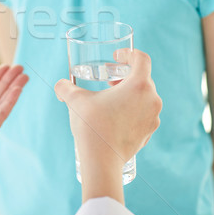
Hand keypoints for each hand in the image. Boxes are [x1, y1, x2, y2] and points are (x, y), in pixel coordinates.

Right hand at [54, 49, 161, 202]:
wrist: (101, 160)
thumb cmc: (91, 126)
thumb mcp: (75, 100)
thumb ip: (65, 87)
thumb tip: (60, 85)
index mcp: (139, 85)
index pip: (142, 58)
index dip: (128, 54)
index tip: (116, 58)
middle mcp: (152, 99)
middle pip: (143, 78)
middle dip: (126, 76)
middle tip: (110, 80)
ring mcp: (153, 117)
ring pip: (145, 96)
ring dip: (130, 93)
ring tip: (112, 99)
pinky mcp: (149, 131)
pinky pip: (144, 113)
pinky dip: (133, 109)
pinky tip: (116, 116)